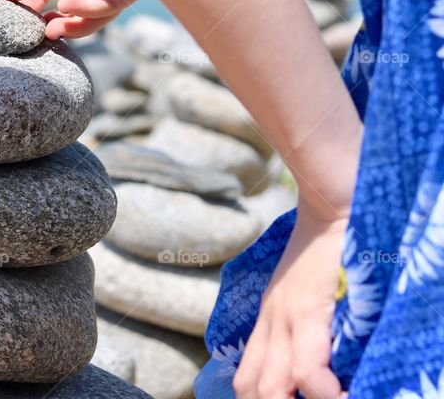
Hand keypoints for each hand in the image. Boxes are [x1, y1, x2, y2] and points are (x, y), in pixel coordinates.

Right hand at [0, 0, 146, 38]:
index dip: (36, 1)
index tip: (18, 16)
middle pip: (79, 5)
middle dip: (59, 22)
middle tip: (40, 32)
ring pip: (96, 14)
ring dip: (72, 24)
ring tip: (51, 27)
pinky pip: (109, 7)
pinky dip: (86, 11)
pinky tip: (67, 5)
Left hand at [233, 209, 347, 398]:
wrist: (330, 206)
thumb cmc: (329, 247)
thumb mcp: (307, 291)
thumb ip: (304, 323)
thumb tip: (321, 357)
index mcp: (267, 321)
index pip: (247, 380)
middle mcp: (269, 324)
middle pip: (252, 390)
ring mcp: (283, 318)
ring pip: (270, 389)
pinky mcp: (305, 310)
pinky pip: (305, 368)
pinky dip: (322, 391)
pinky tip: (339, 393)